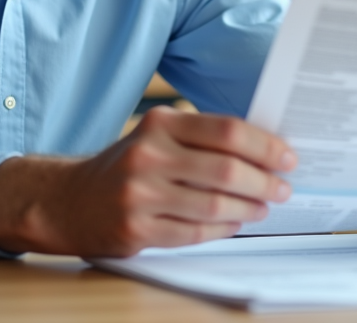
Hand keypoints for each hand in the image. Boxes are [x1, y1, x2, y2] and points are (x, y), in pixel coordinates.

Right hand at [0, 105, 296, 256]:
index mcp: (160, 124)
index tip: (287, 157)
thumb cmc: (127, 166)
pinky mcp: (135, 229)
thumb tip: (264, 150)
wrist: (69, 199)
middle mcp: (148, 155)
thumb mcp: (158, 136)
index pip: (226, 131)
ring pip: (214, 205)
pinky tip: (235, 223)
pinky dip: (222, 230)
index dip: (264, 146)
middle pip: (226, 169)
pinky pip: (194, 233)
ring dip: (248, 209)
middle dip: (264, 181)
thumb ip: (202, 139)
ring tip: (263, 207)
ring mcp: (140, 194)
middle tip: (282, 188)